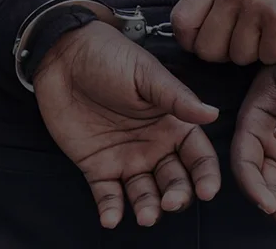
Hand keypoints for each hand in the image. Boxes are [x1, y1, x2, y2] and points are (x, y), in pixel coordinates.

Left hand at [34, 21, 221, 228]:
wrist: (62, 56)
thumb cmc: (111, 57)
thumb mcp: (148, 75)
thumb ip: (179, 99)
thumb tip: (213, 114)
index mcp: (174, 124)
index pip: (199, 157)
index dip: (206, 175)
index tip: (207, 192)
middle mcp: (155, 146)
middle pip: (175, 181)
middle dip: (177, 196)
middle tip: (171, 202)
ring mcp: (126, 159)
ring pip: (145, 194)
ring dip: (148, 208)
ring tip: (145, 216)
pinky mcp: (97, 167)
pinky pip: (108, 195)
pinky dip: (111, 210)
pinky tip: (112, 219)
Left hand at [170, 0, 275, 65]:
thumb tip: (200, 19)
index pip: (182, 21)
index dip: (194, 41)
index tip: (211, 43)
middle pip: (208, 49)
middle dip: (227, 54)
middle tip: (250, 41)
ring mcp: (256, 3)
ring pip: (239, 57)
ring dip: (258, 51)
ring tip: (274, 30)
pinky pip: (269, 56)